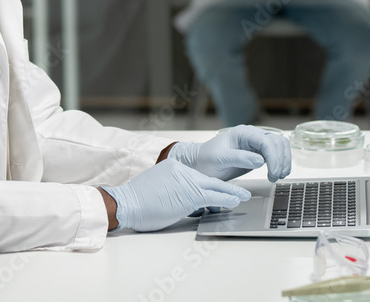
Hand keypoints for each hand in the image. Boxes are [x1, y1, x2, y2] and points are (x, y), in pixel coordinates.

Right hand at [100, 159, 250, 231]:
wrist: (126, 203)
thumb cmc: (136, 201)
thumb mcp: (156, 187)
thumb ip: (172, 188)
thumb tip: (182, 199)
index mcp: (172, 166)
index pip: (196, 175)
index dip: (210, 184)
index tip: (219, 188)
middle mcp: (181, 170)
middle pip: (209, 177)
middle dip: (226, 185)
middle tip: (239, 190)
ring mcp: (186, 181)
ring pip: (215, 186)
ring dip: (232, 192)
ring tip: (243, 196)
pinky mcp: (190, 194)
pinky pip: (214, 196)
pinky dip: (228, 198)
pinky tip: (236, 201)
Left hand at [169, 125, 291, 182]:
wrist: (200, 164)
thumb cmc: (206, 159)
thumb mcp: (219, 158)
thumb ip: (239, 158)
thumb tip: (260, 161)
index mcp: (242, 133)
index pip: (265, 140)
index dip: (273, 156)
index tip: (273, 173)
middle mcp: (251, 136)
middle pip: (276, 142)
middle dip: (280, 160)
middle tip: (275, 177)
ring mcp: (256, 144)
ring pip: (280, 146)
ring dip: (284, 160)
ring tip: (279, 176)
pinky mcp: (258, 154)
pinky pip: (276, 154)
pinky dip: (281, 162)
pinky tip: (278, 173)